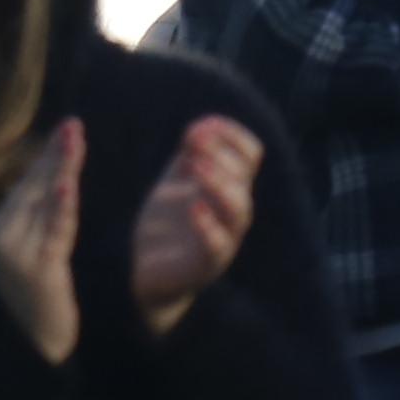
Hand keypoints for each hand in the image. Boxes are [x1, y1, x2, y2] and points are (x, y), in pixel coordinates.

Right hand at [0, 120, 81, 365]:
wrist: (42, 344)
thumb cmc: (47, 295)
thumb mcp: (44, 249)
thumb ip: (48, 218)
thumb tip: (58, 180)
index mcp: (6, 227)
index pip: (30, 184)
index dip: (49, 155)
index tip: (70, 127)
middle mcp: (4, 236)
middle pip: (33, 187)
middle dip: (55, 155)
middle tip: (74, 125)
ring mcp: (17, 253)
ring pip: (42, 203)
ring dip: (59, 170)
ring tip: (72, 141)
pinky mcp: (37, 270)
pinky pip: (53, 233)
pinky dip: (60, 207)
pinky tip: (67, 185)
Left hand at [123, 119, 257, 338]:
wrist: (148, 273)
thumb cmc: (167, 225)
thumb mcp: (175, 183)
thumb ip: (189, 156)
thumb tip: (201, 126)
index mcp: (230, 187)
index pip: (250, 154)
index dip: (231, 135)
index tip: (200, 126)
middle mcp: (233, 211)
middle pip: (245, 177)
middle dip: (221, 154)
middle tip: (192, 143)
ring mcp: (224, 238)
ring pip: (239, 209)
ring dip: (219, 184)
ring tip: (194, 166)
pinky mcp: (206, 264)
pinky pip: (217, 245)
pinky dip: (207, 224)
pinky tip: (192, 208)